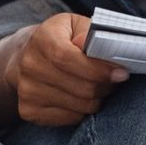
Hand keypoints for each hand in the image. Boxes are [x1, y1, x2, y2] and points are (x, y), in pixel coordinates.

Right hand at [7, 13, 128, 126]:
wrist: (24, 56)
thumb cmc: (59, 39)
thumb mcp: (74, 26)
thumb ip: (91, 35)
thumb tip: (104, 50)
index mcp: (41, 39)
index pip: (68, 58)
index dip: (98, 69)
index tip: (121, 74)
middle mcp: (30, 66)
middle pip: (80, 87)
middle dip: (105, 86)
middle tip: (114, 80)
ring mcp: (27, 91)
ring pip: (80, 106)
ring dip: (97, 98)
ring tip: (99, 86)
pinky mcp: (30, 111)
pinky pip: (71, 118)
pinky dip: (83, 110)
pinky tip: (82, 97)